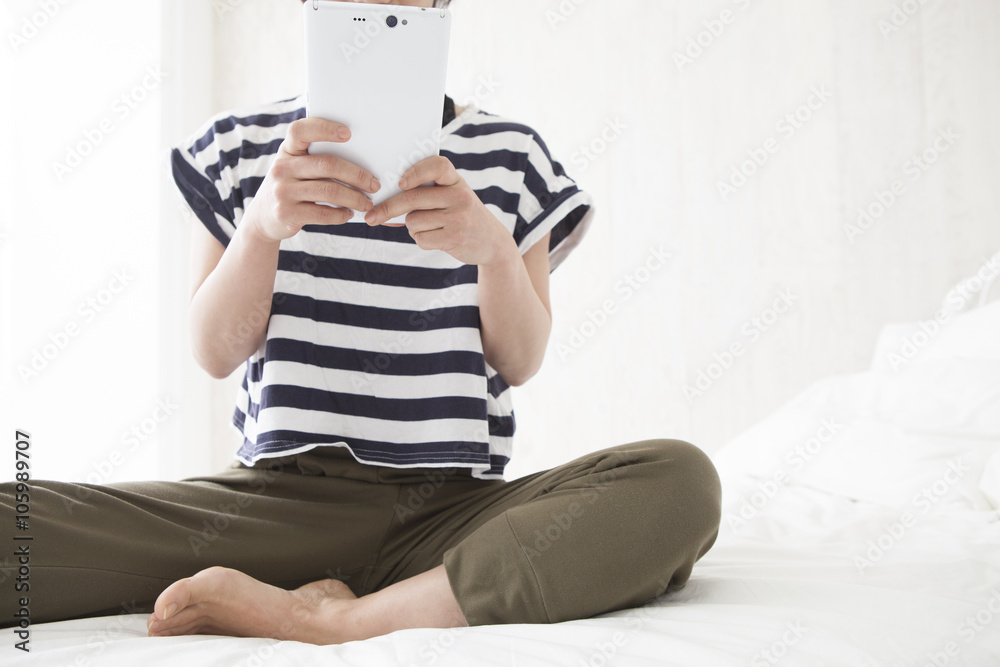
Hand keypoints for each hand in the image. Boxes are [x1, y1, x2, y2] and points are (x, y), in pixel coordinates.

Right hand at [246, 118, 381, 241]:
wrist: (263, 218)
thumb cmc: (290, 186)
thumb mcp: (294, 167)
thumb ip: (314, 158)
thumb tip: (361, 154)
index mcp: (287, 151)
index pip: (300, 131)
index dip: (324, 128)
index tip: (348, 133)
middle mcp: (282, 168)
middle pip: (327, 164)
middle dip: (356, 175)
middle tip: (373, 185)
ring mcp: (283, 191)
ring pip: (329, 190)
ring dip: (354, 198)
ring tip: (366, 203)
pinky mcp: (287, 214)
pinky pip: (323, 213)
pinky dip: (341, 215)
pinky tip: (348, 214)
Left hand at [363, 155, 512, 266]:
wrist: (492, 242)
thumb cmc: (462, 215)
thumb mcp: (452, 197)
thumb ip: (427, 193)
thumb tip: (384, 203)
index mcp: (456, 181)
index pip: (437, 165)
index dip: (415, 173)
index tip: (400, 183)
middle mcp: (459, 196)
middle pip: (412, 198)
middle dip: (387, 209)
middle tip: (370, 217)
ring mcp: (458, 218)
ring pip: (413, 221)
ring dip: (413, 227)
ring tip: (430, 227)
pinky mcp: (454, 238)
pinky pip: (421, 239)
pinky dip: (422, 240)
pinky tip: (437, 238)